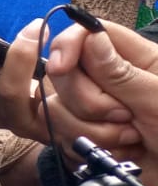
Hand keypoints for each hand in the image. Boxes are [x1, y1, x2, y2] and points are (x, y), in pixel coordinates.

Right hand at [42, 21, 157, 171]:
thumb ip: (120, 72)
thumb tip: (89, 36)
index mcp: (131, 58)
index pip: (85, 33)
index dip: (67, 46)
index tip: (62, 66)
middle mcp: (105, 79)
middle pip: (62, 73)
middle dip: (87, 102)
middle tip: (125, 116)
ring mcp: (90, 108)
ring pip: (54, 107)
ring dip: (90, 129)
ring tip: (129, 138)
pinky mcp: (81, 135)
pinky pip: (58, 135)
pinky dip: (86, 146)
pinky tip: (117, 151)